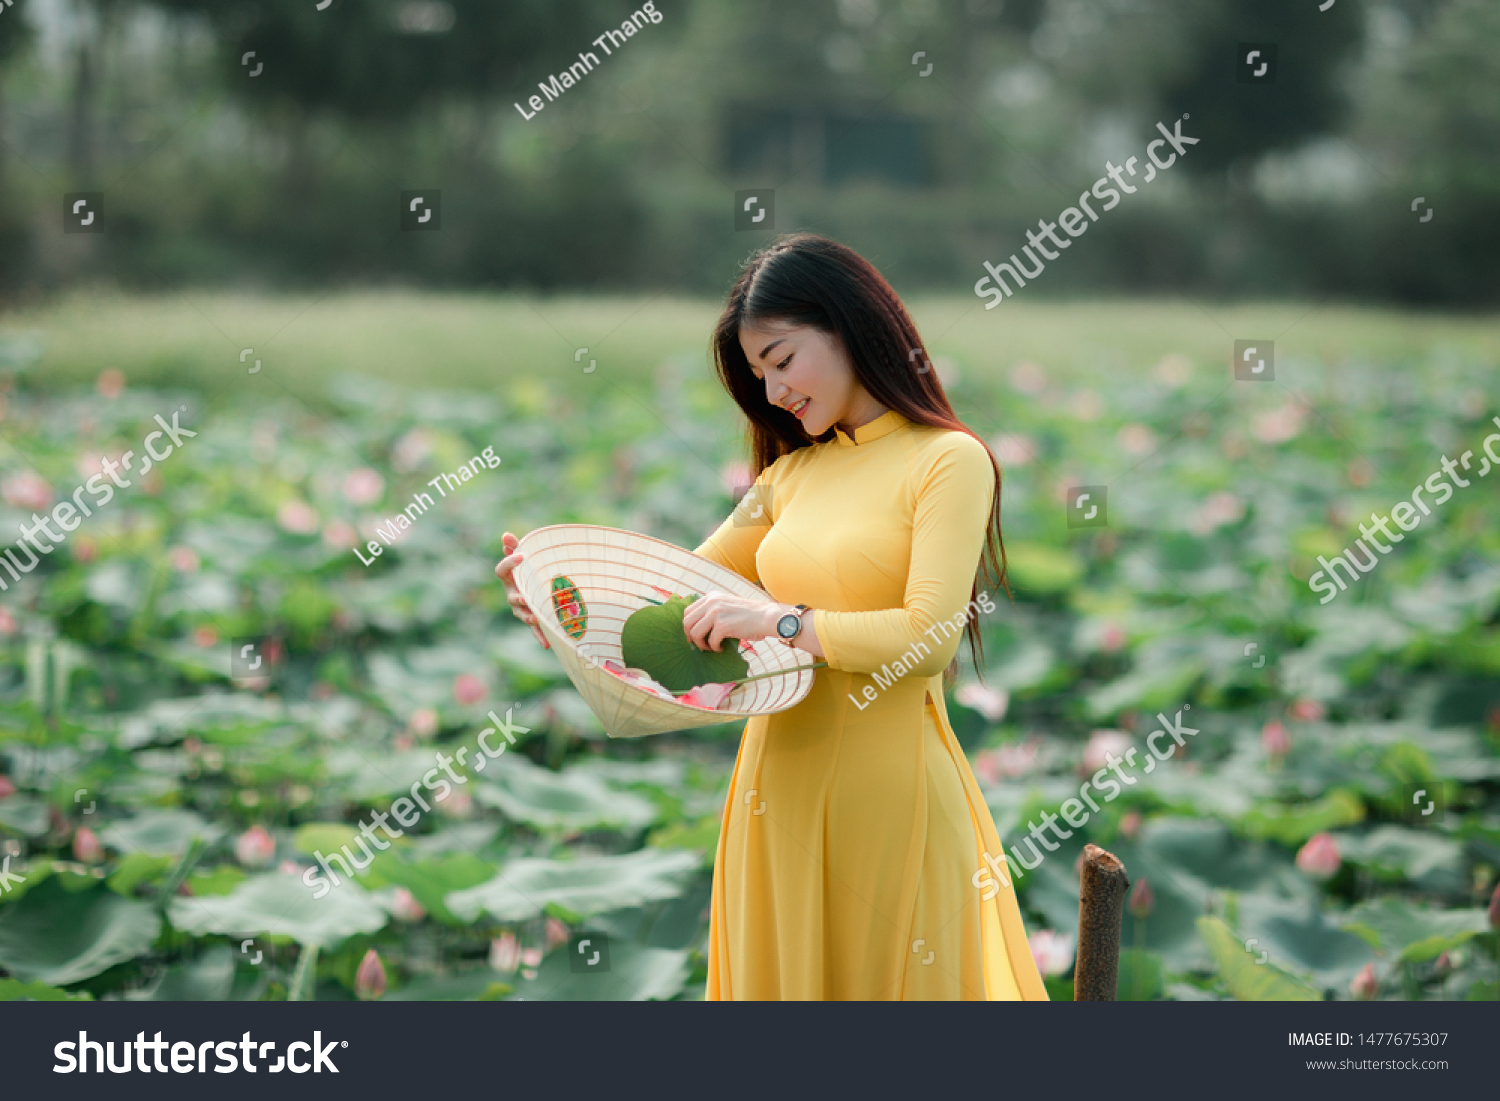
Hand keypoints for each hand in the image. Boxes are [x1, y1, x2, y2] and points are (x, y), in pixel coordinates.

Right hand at [495, 531, 549, 649]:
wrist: (540, 588)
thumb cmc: (530, 570)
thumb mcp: (525, 559)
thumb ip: (514, 547)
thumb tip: (505, 534)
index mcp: (510, 578)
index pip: (501, 570)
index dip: (509, 563)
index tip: (522, 555)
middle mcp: (513, 594)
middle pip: (512, 597)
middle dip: (518, 597)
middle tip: (525, 596)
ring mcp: (522, 609)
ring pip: (522, 614)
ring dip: (529, 616)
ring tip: (535, 617)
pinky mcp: (534, 620)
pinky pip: (535, 629)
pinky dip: (540, 636)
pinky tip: (548, 644)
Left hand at [682, 591, 778, 651]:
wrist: (766, 617)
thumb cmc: (749, 615)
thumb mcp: (727, 605)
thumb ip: (712, 611)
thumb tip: (695, 629)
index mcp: (711, 596)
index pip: (688, 611)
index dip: (688, 626)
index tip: (693, 636)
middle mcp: (711, 602)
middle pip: (687, 622)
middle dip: (690, 636)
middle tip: (699, 645)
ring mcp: (716, 613)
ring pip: (695, 633)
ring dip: (701, 644)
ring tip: (711, 647)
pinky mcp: (723, 625)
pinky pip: (710, 641)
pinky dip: (715, 648)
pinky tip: (722, 648)